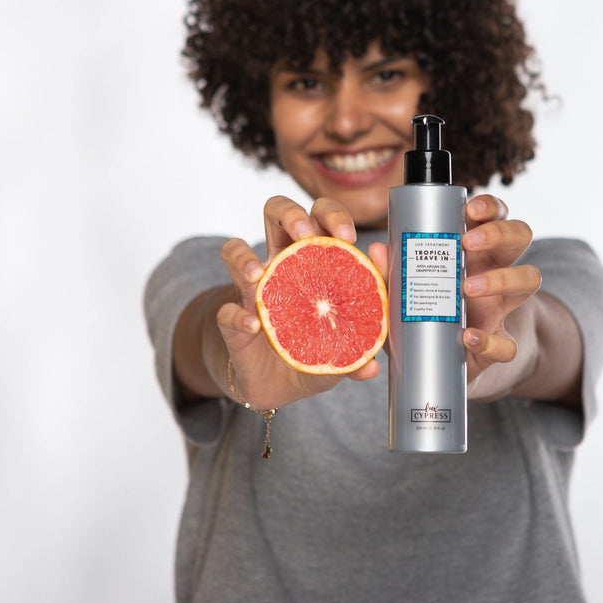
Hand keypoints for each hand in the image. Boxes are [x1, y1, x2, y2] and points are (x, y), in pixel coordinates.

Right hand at [213, 196, 381, 408]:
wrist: (283, 390)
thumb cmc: (319, 352)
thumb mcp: (350, 343)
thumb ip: (367, 334)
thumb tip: (377, 336)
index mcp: (313, 260)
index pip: (319, 218)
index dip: (332, 215)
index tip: (348, 236)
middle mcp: (280, 265)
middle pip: (275, 212)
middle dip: (290, 214)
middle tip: (304, 235)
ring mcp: (252, 292)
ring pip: (233, 249)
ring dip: (243, 256)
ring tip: (259, 273)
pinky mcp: (234, 323)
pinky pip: (225, 312)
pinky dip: (237, 316)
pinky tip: (253, 325)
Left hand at [367, 194, 540, 390]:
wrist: (434, 360)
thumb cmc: (420, 309)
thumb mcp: (402, 288)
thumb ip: (391, 271)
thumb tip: (377, 249)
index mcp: (474, 249)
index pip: (495, 215)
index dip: (490, 206)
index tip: (470, 210)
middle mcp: (496, 269)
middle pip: (520, 236)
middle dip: (499, 233)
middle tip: (467, 243)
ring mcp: (502, 306)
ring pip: (530, 278)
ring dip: (503, 278)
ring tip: (468, 287)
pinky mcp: (500, 341)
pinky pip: (509, 342)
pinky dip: (490, 340)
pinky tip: (468, 337)